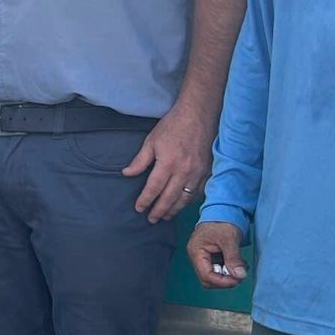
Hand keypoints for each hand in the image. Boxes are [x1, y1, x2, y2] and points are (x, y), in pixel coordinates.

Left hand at [123, 100, 213, 221]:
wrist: (198, 115)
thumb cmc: (173, 126)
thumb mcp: (152, 141)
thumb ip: (140, 160)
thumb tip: (127, 174)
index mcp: (167, 164)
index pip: (153, 189)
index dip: (145, 201)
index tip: (139, 208)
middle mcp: (183, 172)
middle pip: (169, 199)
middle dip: (159, 211)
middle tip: (151, 219)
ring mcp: (198, 173)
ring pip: (184, 199)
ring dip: (174, 210)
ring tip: (165, 216)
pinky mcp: (207, 172)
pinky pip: (198, 193)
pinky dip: (189, 202)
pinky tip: (182, 204)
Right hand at [186, 220, 248, 288]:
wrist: (224, 210)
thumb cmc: (223, 221)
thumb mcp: (229, 239)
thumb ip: (233, 258)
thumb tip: (240, 276)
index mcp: (196, 252)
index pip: (206, 275)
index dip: (222, 281)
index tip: (237, 279)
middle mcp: (197, 257)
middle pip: (208, 280)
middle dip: (225, 280)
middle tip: (240, 273)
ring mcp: (204, 258)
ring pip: (214, 277)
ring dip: (228, 276)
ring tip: (241, 266)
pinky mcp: (212, 258)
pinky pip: (219, 271)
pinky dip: (229, 271)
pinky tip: (238, 263)